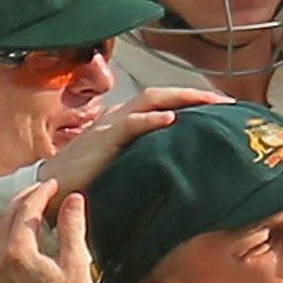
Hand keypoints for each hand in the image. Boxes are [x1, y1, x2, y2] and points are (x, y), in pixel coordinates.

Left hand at [0, 182, 94, 282]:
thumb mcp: (76, 266)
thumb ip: (72, 229)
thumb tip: (73, 201)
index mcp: (17, 253)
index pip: (25, 211)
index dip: (40, 193)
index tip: (53, 184)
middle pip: (6, 217)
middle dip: (24, 199)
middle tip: (43, 190)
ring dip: (12, 215)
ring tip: (31, 208)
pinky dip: (7, 232)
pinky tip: (22, 236)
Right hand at [38, 86, 225, 209]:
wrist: (55, 188)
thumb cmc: (90, 179)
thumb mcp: (127, 165)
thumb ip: (149, 158)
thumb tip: (182, 167)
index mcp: (128, 121)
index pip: (165, 102)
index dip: (193, 101)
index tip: (223, 107)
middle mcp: (121, 116)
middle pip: (163, 95)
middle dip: (195, 95)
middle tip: (227, 102)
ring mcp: (111, 125)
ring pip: (150, 100)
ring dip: (181, 99)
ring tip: (208, 102)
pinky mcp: (102, 139)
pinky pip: (128, 123)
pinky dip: (149, 119)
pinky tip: (169, 118)